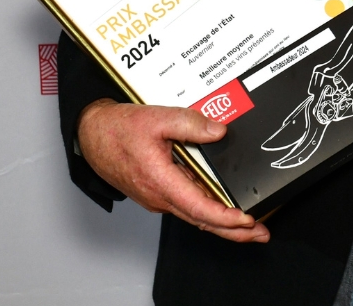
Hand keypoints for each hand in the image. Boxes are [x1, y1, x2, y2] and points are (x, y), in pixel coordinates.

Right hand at [77, 99, 268, 242]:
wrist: (92, 135)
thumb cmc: (118, 130)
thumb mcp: (156, 117)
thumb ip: (190, 123)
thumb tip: (219, 131)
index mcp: (160, 181)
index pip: (198, 207)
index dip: (224, 217)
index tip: (246, 220)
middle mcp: (160, 196)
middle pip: (201, 220)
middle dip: (233, 231)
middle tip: (261, 234)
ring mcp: (159, 197)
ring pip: (195, 215)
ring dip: (223, 223)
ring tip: (250, 225)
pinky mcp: (159, 193)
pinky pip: (188, 206)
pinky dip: (209, 212)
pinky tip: (225, 209)